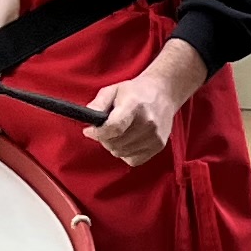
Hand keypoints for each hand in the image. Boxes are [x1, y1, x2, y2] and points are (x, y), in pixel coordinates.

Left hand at [86, 44, 207, 165]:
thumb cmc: (135, 91)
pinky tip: (127, 141)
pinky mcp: (159, 145)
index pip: (114, 127)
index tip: (90, 131)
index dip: (98, 133)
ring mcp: (155, 136)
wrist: (164, 93)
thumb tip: (87, 120)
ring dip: (114, 146)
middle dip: (103, 139)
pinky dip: (126, 153)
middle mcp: (148, 122)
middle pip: (115, 143)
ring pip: (121, 153)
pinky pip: (133, 160)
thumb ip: (97, 105)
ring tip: (117, 133)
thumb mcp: (112, 90)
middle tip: (104, 130)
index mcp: (134, 104)